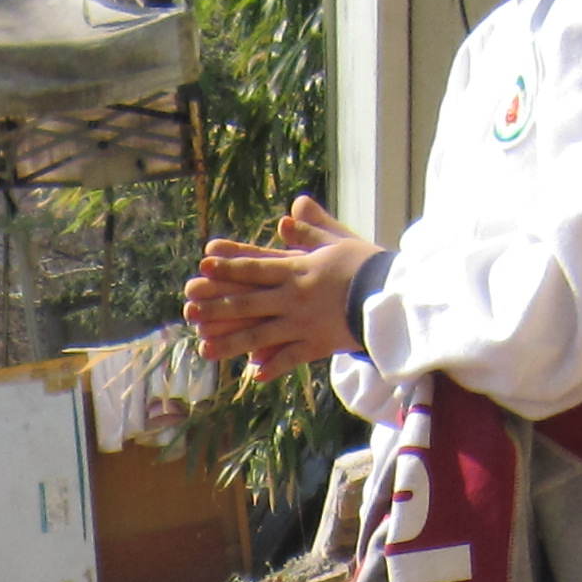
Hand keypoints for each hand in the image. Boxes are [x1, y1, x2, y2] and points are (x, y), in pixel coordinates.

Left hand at [183, 197, 381, 376]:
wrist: (393, 296)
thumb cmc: (367, 265)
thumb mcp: (338, 241)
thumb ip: (312, 227)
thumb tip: (292, 207)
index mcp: (297, 270)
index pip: (255, 267)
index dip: (227, 266)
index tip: (203, 265)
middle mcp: (293, 298)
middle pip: (247, 303)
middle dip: (216, 307)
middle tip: (189, 310)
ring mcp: (302, 324)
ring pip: (259, 335)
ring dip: (230, 343)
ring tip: (205, 349)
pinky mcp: (317, 345)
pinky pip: (290, 358)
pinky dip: (271, 367)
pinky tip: (252, 375)